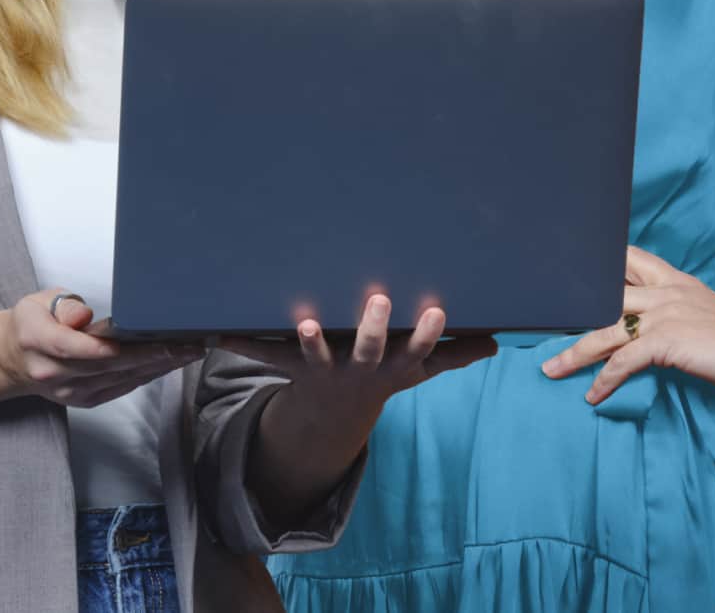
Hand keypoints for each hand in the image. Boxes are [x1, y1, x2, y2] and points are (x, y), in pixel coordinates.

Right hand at [0, 289, 205, 408]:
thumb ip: (64, 306)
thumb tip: (83, 315)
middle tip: (186, 345)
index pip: (77, 347)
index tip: (144, 341)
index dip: (111, 347)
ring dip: (157, 367)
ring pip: (119, 380)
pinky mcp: (84, 400)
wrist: (13, 359)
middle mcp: (55, 373)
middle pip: (108, 366)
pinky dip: (146, 376)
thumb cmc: (31, 324)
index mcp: (39, 342)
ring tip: (188, 352)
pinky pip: (120, 388)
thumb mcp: (39, 302)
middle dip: (151, 356)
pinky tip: (168, 365)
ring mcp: (70, 391)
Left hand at [223, 294, 495, 430]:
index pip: (414, 349)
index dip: (424, 333)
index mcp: (390, 366)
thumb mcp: (418, 369)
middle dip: (374, 328)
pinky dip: (243, 344)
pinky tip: (219, 333)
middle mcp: (358, 369)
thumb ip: (453, 354)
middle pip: (368, 351)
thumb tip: (495, 344)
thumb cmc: (380, 375)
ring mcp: (323, 369)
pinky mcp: (290, 366)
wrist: (333, 416)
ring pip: (317, 356)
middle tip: (378, 298)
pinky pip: (265, 355)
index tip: (434, 310)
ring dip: (312, 342)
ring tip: (307, 323)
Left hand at [540, 246, 714, 404]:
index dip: (600, 264)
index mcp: (679, 283)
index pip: (630, 260)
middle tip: (541, 320)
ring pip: (603, 329)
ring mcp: (663, 315)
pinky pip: (622, 362)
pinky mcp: (665, 342)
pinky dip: (604, 380)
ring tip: (551, 369)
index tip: (572, 272)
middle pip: (604, 293)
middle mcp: (665, 293)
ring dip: (573, 352)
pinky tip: (593, 396)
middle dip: (570, 309)